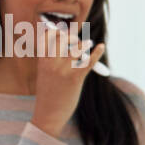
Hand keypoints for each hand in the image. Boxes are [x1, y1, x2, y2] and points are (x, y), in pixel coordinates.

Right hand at [30, 21, 105, 137]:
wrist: (49, 113)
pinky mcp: (75, 78)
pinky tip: (101, 47)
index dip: (54, 31)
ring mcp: (63, 70)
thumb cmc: (49, 94)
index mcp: (42, 61)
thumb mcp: (46, 74)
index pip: (46, 37)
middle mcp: (51, 63)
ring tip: (88, 44)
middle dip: (71, 37)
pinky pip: (88, 61)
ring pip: (77, 49)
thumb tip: (68, 48)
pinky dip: (97, 53)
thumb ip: (52, 61)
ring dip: (83, 44)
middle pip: (63, 39)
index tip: (62, 30)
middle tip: (77, 41)